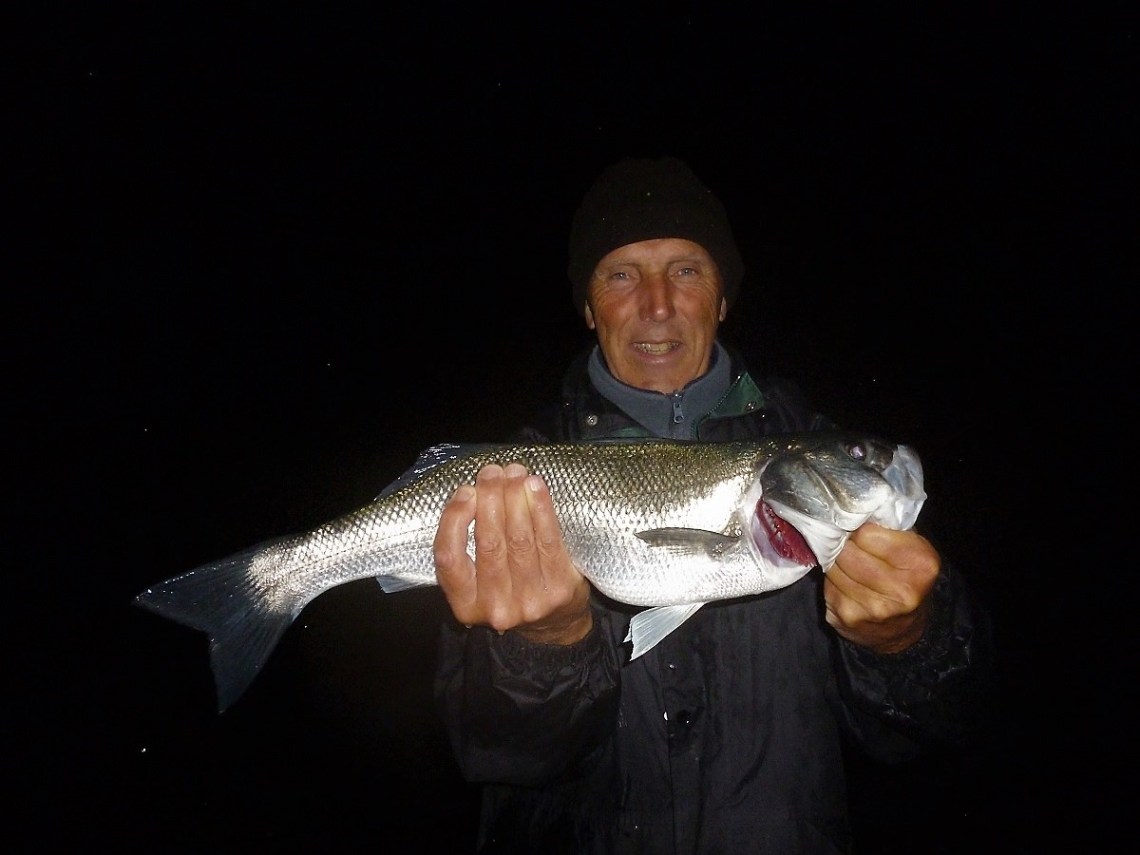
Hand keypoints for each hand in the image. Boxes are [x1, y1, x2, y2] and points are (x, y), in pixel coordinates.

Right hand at [433, 462, 592, 644]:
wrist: (555, 624)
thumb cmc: (510, 591)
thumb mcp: (478, 583)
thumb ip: (468, 546)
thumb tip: (476, 491)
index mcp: (465, 605)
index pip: (449, 558)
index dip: (455, 520)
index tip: (466, 492)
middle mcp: (495, 607)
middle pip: (489, 543)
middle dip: (490, 499)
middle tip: (492, 472)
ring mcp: (530, 601)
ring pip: (519, 538)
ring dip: (515, 498)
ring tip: (514, 472)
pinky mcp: (560, 588)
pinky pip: (549, 539)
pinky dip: (541, 508)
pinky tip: (535, 486)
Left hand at [823, 524, 938, 653]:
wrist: (903, 630)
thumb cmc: (907, 577)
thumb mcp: (913, 547)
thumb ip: (890, 527)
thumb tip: (855, 509)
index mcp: (920, 564)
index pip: (866, 533)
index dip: (860, 530)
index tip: (862, 532)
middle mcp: (900, 590)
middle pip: (848, 551)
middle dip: (845, 545)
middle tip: (849, 546)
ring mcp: (872, 608)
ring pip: (833, 567)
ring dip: (836, 563)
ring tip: (849, 565)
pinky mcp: (848, 619)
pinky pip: (827, 586)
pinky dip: (832, 581)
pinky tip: (845, 584)